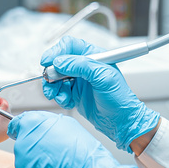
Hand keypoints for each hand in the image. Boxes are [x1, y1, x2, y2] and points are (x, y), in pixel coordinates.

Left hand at [7, 111, 138, 167]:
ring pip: (26, 163)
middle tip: (52, 152)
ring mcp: (22, 163)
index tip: (28, 135)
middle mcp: (22, 143)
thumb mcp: (64, 122)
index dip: (23, 130)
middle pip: (23, 145)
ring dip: (37, 164)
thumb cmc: (79, 146)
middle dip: (34, 148)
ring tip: (56, 164)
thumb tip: (35, 123)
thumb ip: (43, 121)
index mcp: (29, 125)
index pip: (15, 126)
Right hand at [40, 36, 159, 152]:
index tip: (47, 61)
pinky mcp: (74, 93)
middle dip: (52, 73)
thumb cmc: (119, 98)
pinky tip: (68, 102)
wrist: (120, 121)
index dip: (56, 52)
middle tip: (51, 83)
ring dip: (53, 87)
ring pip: (55, 78)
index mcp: (93, 56)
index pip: (69, 46)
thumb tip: (60, 62)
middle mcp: (84, 66)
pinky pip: (58, 91)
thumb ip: (81, 66)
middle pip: (58, 62)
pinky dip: (59, 97)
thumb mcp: (103, 77)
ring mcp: (78, 80)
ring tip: (60, 96)